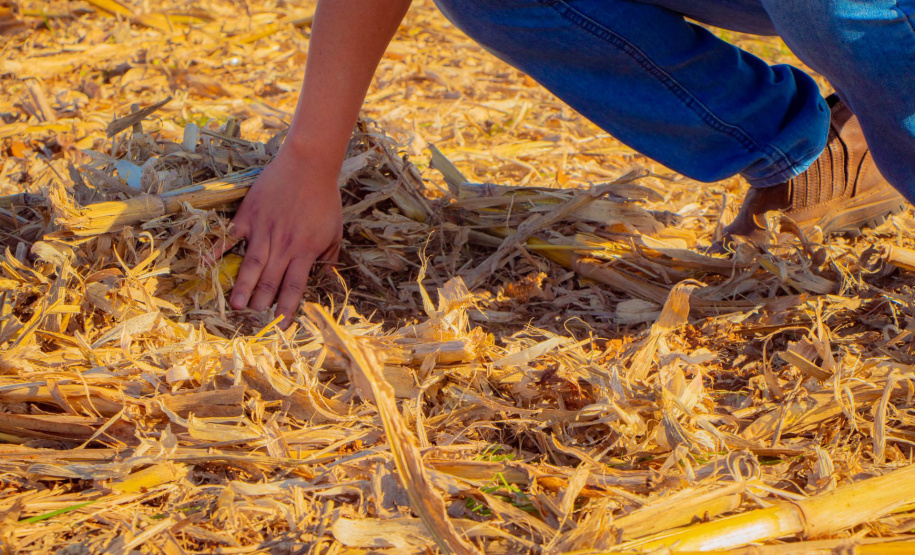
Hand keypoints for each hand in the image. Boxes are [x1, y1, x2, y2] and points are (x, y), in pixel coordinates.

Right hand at [217, 147, 342, 326]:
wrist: (308, 165)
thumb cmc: (324, 199)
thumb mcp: (335, 230)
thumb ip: (329, 256)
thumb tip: (327, 277)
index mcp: (305, 250)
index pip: (295, 285)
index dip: (288, 307)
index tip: (280, 324)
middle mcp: (283, 244)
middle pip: (270, 279)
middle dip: (261, 302)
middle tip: (253, 319)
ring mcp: (263, 229)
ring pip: (251, 264)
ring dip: (243, 286)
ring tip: (236, 305)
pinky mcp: (249, 214)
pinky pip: (231, 236)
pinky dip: (218, 250)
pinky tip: (207, 265)